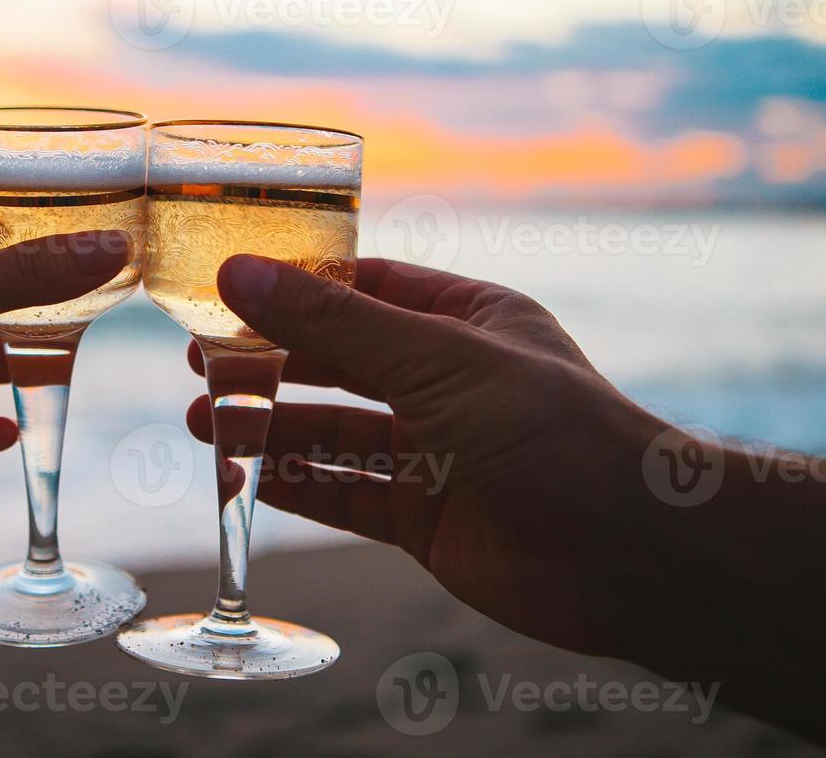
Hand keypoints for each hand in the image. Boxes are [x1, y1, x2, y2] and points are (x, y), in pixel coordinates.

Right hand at [186, 256, 664, 656]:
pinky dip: (297, 486)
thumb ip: (332, 323)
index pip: (367, 287)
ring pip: (337, 432)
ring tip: (204, 421)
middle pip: (341, 362)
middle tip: (198, 362)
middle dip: (272, 362)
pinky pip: (347, 494)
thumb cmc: (551, 428)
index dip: (297, 288)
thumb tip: (239, 273)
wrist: (627, 551)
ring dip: (272, 427)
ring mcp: (438, 452)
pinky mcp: (427, 517)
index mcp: (467, 319)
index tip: (227, 289)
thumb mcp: (434, 357)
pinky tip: (244, 476)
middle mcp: (451, 381)